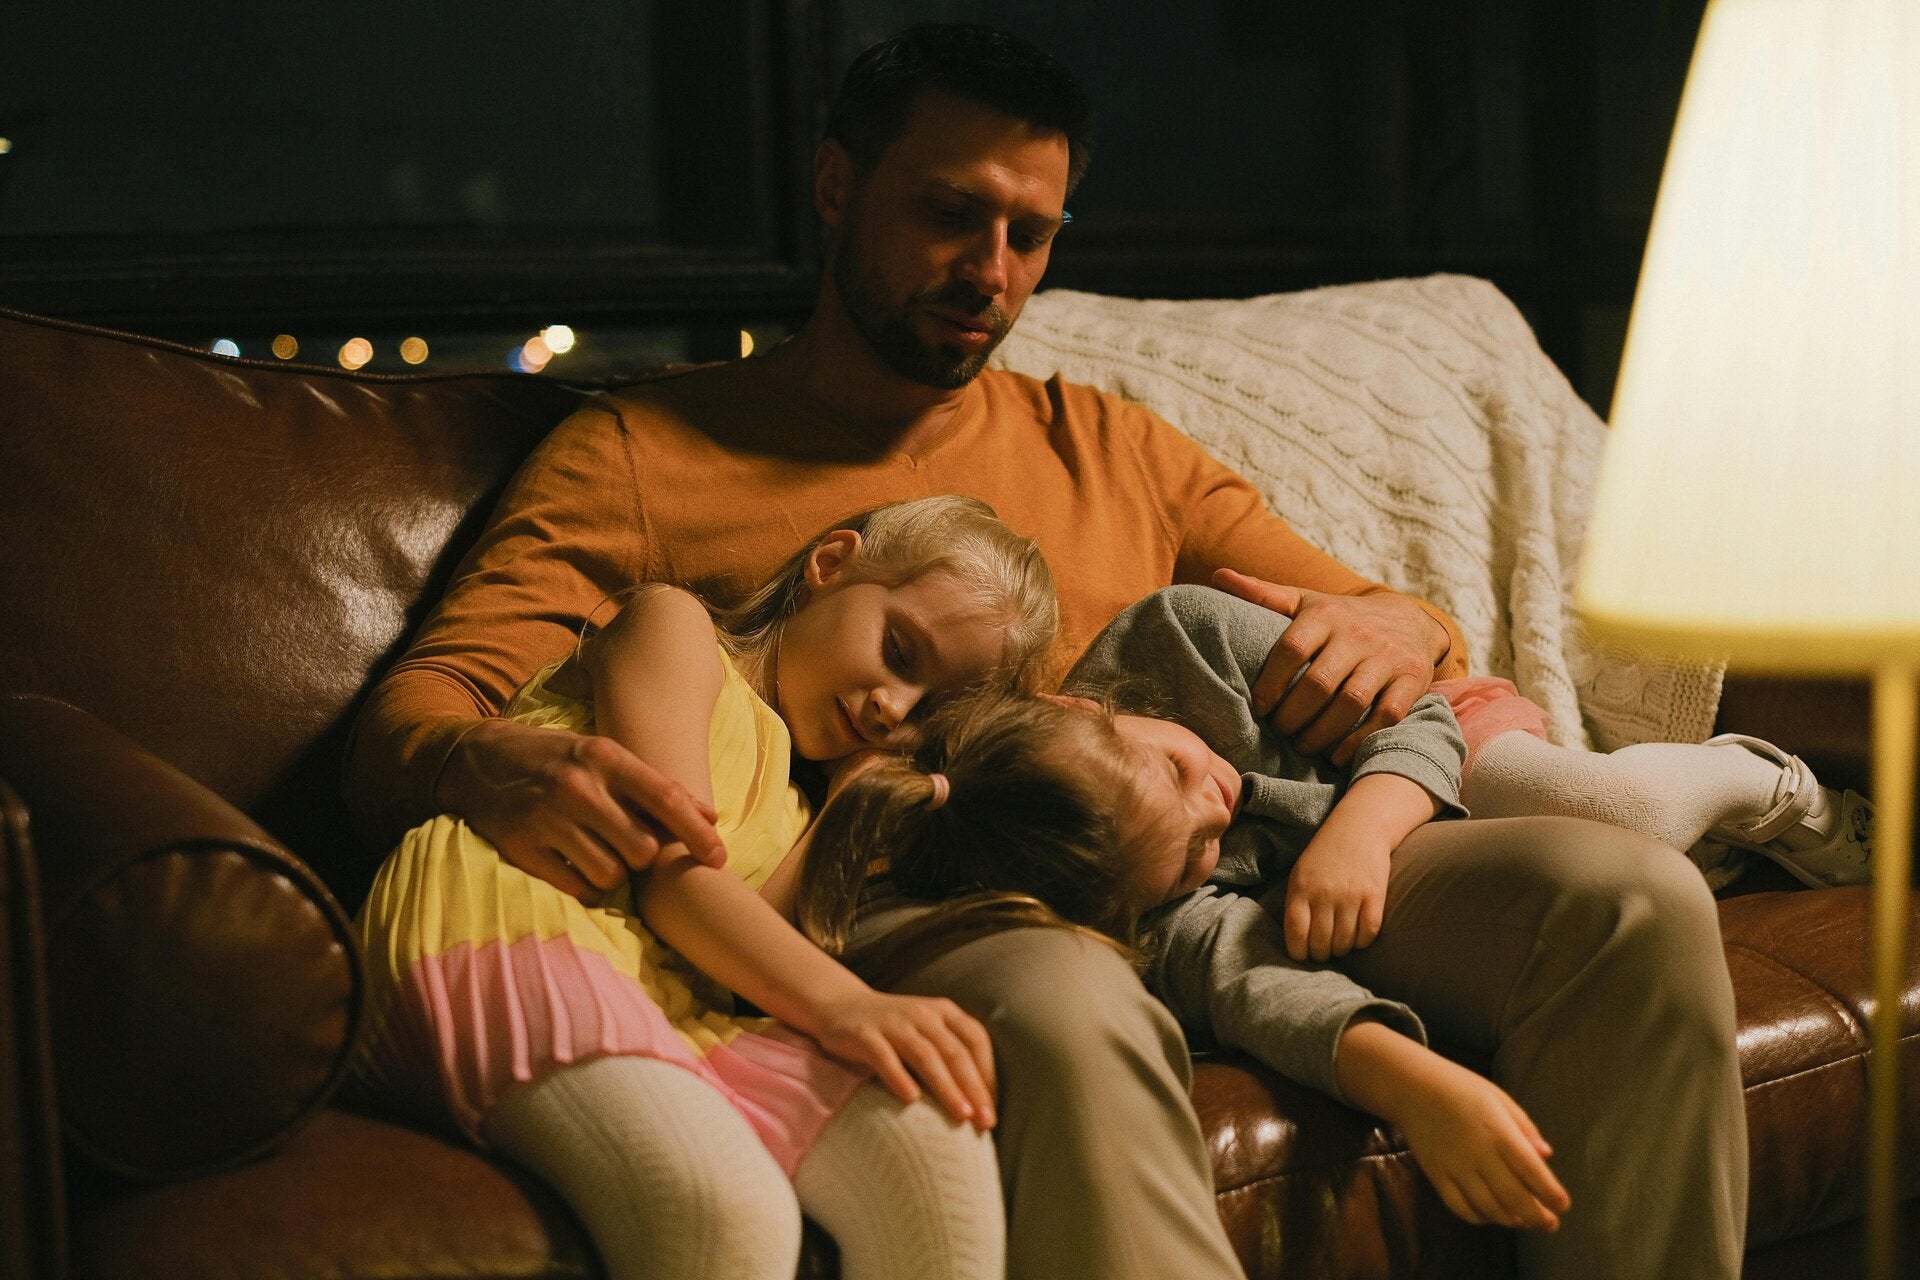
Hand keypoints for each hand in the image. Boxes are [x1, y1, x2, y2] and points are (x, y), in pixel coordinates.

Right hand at [439, 718, 724, 899]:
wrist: (476, 760)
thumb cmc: (556, 760)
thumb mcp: (603, 756)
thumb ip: (654, 787)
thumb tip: (709, 819)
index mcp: (604, 757)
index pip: (664, 796)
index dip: (696, 832)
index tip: (719, 857)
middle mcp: (577, 787)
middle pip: (642, 848)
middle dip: (644, 856)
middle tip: (630, 846)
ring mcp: (547, 819)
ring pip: (611, 874)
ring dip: (614, 873)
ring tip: (598, 853)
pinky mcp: (522, 848)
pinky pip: (578, 888)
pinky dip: (587, 887)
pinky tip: (578, 867)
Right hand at [810, 989, 997, 1129]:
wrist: (841, 1006)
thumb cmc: (895, 1031)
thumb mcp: (928, 1033)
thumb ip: (951, 1056)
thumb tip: (981, 1105)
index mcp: (944, 1012)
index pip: (976, 1041)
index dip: (988, 1074)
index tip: (992, 1109)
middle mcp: (922, 1014)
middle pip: (955, 1052)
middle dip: (974, 1088)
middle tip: (985, 1121)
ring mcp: (893, 1023)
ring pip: (925, 1055)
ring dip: (946, 1086)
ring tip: (961, 1114)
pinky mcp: (864, 1034)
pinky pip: (884, 1056)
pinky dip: (899, 1076)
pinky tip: (910, 1099)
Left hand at [1212, 567, 1447, 765]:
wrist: (1410, 620)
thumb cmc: (1342, 617)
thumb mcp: (1305, 601)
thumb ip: (1264, 594)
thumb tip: (1217, 576)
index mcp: (1326, 614)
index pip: (1292, 649)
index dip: (1271, 683)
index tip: (1259, 707)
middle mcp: (1358, 633)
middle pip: (1319, 683)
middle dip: (1292, 716)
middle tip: (1278, 732)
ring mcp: (1388, 657)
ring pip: (1351, 702)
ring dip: (1321, 732)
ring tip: (1302, 746)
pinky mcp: (1412, 679)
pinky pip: (1386, 716)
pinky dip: (1359, 740)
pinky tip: (1336, 755)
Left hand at [1282, 829, 1390, 961]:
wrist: (1360, 826)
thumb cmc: (1325, 854)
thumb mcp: (1300, 874)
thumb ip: (1296, 904)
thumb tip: (1297, 942)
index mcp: (1301, 889)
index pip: (1297, 934)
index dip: (1299, 953)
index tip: (1303, 957)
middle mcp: (1324, 894)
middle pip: (1321, 944)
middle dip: (1321, 955)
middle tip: (1324, 953)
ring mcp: (1350, 895)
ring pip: (1344, 943)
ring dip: (1342, 950)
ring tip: (1340, 944)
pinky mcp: (1375, 895)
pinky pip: (1368, 934)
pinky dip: (1363, 942)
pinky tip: (1358, 936)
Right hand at [1393, 1055, 1569, 1232]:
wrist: (1411, 1086)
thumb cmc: (1460, 1087)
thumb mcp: (1499, 1098)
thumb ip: (1525, 1127)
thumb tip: (1546, 1156)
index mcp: (1499, 1132)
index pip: (1531, 1171)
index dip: (1551, 1193)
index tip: (1564, 1206)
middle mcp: (1479, 1154)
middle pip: (1513, 1196)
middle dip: (1537, 1216)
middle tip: (1550, 1224)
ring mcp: (1456, 1168)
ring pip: (1489, 1207)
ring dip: (1511, 1220)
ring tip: (1524, 1222)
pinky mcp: (1436, 1175)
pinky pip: (1459, 1207)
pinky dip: (1479, 1218)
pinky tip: (1491, 1216)